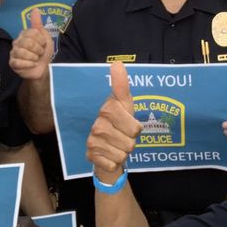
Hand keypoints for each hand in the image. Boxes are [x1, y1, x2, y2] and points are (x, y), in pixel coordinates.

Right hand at [10, 9, 52, 80]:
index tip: (43, 44)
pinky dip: (29, 64)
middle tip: (39, 53)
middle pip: (28, 43)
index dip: (41, 40)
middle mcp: (17, 42)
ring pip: (23, 53)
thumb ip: (38, 24)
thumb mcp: (44, 37)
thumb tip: (35, 9)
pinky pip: (19, 62)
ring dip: (34, 58)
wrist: (43, 68)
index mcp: (24, 34)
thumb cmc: (43, 52)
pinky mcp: (12, 63)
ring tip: (35, 59)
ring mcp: (13, 52)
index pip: (33, 32)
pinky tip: (32, 64)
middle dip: (38, 50)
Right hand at [86, 62, 141, 181]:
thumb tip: (117, 63)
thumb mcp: (125, 104)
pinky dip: (114, 162)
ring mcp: (92, 140)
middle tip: (123, 136)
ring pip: (123, 154)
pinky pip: (113, 164)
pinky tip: (109, 155)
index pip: (135, 128)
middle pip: (130, 142)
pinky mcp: (90, 156)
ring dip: (123, 152)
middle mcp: (97, 124)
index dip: (136, 129)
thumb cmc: (120, 123)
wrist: (106, 146)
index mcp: (108, 109)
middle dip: (130, 141)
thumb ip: (122, 86)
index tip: (128, 123)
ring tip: (116, 144)